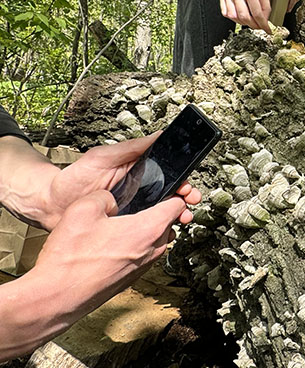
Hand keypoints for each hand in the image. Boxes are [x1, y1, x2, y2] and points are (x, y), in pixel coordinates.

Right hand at [2, 190, 191, 357]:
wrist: (59, 295)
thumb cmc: (71, 258)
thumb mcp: (84, 208)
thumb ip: (106, 195)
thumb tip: (112, 199)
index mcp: (148, 230)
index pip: (179, 206)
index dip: (176, 192)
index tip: (167, 187)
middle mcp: (152, 250)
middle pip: (169, 222)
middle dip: (159, 209)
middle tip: (140, 201)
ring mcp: (144, 266)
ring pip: (156, 238)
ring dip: (145, 227)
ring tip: (121, 221)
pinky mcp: (132, 277)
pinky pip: (142, 253)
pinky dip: (134, 243)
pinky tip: (111, 240)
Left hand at [43, 133, 200, 230]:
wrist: (52, 205)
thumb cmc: (74, 178)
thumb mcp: (102, 156)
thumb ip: (130, 147)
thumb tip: (158, 135)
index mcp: (138, 171)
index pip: (167, 173)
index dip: (182, 179)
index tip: (188, 184)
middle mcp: (139, 190)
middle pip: (170, 194)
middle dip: (185, 198)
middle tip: (189, 203)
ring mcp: (133, 209)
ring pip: (162, 213)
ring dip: (176, 216)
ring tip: (181, 219)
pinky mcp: (124, 226)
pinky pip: (147, 229)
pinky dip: (159, 231)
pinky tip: (164, 233)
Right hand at [220, 0, 270, 31]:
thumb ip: (265, 3)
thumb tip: (266, 18)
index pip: (256, 12)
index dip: (262, 24)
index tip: (267, 29)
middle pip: (244, 16)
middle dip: (253, 25)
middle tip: (259, 26)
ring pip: (233, 16)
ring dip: (243, 23)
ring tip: (250, 21)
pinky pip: (225, 11)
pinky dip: (233, 18)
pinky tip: (240, 16)